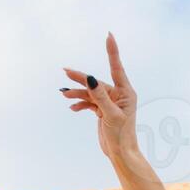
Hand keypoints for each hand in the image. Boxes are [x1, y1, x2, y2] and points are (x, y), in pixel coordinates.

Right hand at [61, 31, 138, 160]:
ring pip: (90, 92)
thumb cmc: (121, 136)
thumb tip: (90, 78)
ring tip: (64, 95)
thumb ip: (100, 96)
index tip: (109, 35)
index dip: (112, 51)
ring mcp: (110, 102)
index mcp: (125, 92)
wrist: (120, 154)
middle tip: (65, 72)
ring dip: (77, 93)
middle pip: (96, 82)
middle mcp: (118, 95)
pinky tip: (72, 107)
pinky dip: (80, 104)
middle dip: (81, 78)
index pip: (116, 68)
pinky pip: (89, 102)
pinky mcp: (103, 110)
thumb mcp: (111, 115)